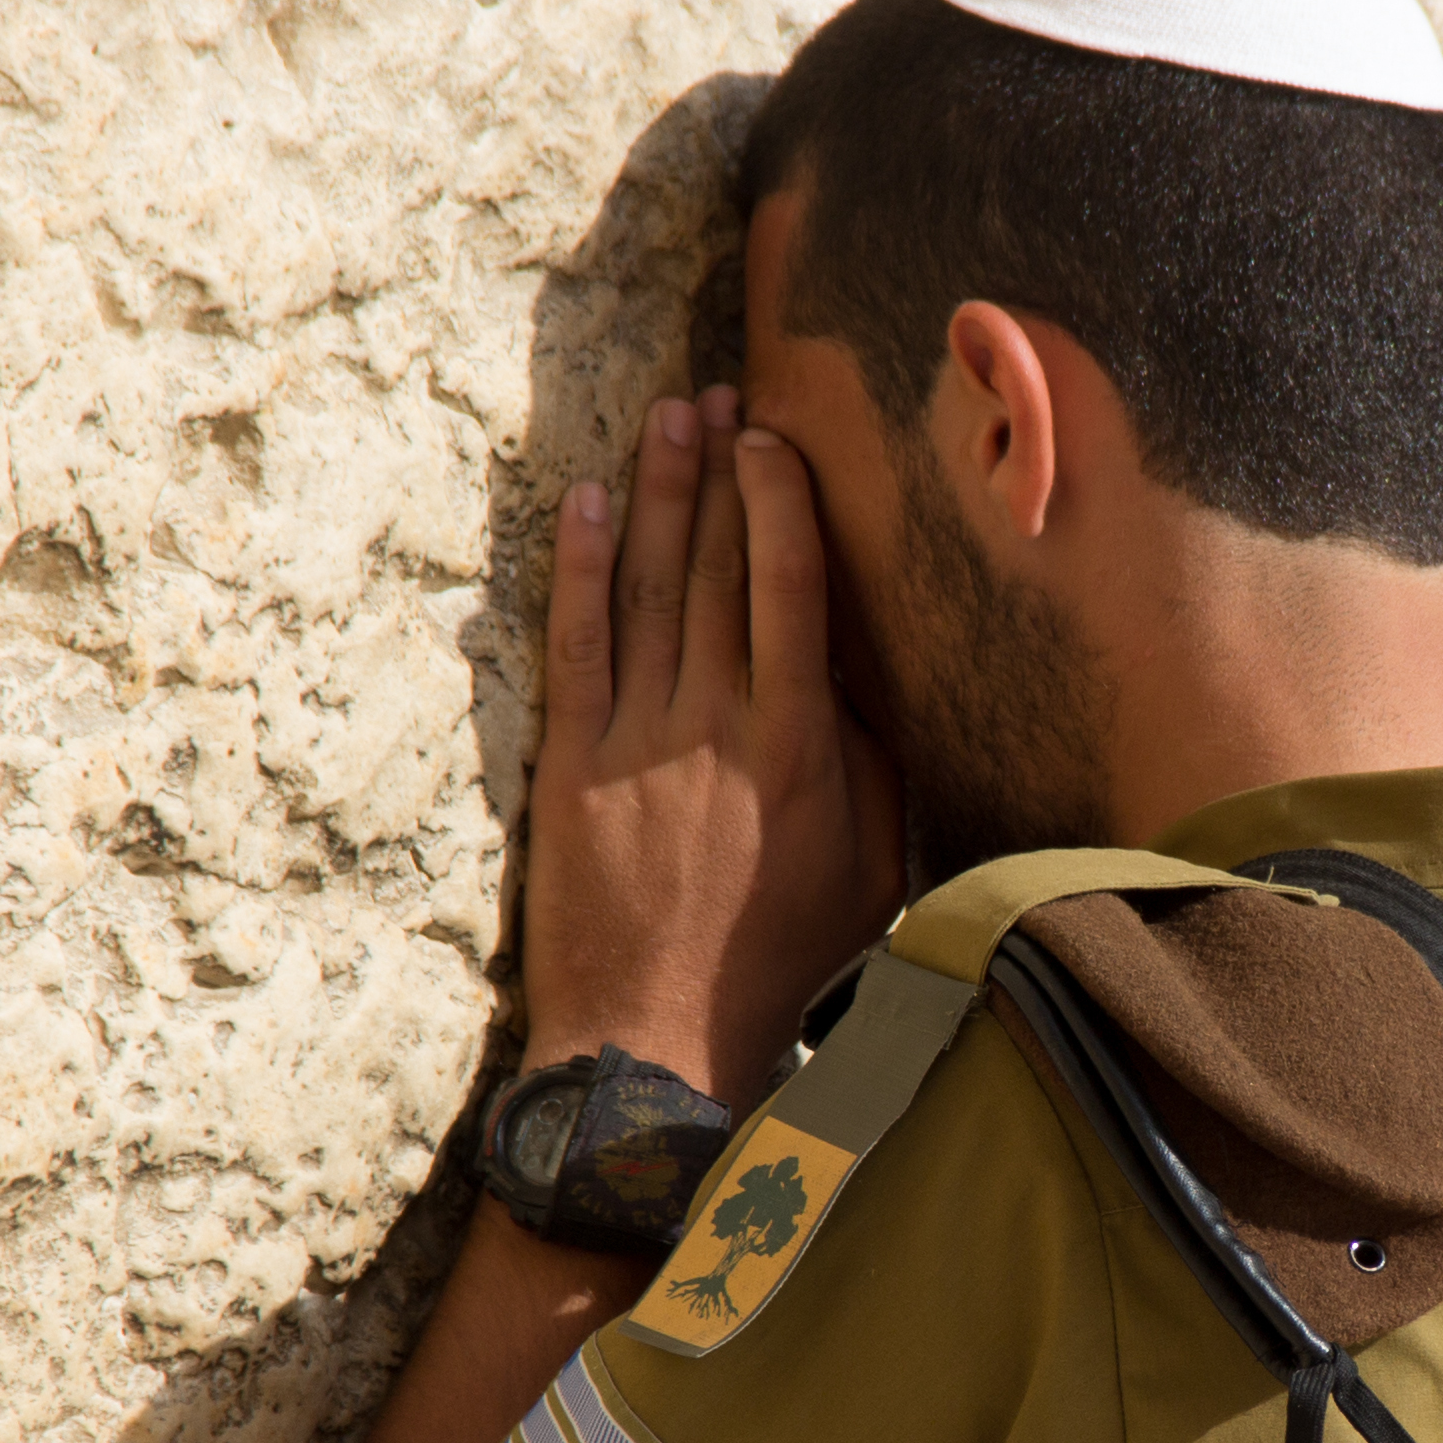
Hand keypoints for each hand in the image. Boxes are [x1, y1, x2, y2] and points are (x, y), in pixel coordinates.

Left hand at [516, 385, 903, 1101]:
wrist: (659, 1045)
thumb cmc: (779, 965)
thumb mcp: (870, 869)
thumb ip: (871, 764)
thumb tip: (863, 674)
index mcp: (803, 747)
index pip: (793, 589)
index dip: (782, 502)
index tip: (779, 440)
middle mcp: (719, 726)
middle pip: (719, 568)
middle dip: (722, 473)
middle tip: (722, 398)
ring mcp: (638, 742)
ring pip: (649, 588)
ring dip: (657, 494)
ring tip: (669, 418)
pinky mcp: (571, 768)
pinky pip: (577, 646)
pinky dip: (577, 568)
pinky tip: (580, 503)